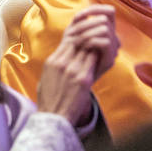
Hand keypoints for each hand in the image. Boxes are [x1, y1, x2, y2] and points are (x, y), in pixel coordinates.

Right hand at [36, 6, 117, 122]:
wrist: (52, 120)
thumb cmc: (49, 101)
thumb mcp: (45, 78)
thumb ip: (54, 65)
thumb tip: (61, 57)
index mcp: (52, 61)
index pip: (68, 39)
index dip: (80, 33)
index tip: (89, 32)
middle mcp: (61, 62)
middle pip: (78, 40)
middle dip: (89, 34)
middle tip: (100, 31)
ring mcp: (72, 70)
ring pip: (87, 47)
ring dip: (96, 42)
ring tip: (105, 38)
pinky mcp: (83, 79)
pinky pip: (93, 60)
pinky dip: (100, 53)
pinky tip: (106, 51)